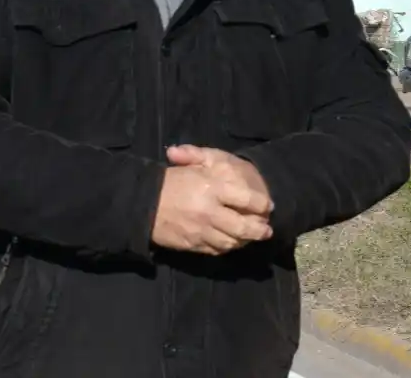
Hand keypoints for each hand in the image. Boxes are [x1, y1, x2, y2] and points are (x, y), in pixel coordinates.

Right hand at [151, 155, 272, 255]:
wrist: (142, 204)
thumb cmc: (171, 181)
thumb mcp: (191, 163)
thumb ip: (208, 160)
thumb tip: (230, 165)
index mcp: (213, 189)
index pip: (248, 201)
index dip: (262, 204)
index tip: (268, 206)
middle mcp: (211, 213)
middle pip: (244, 227)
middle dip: (260, 230)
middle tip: (267, 229)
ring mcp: (202, 232)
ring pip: (232, 242)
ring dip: (245, 241)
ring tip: (253, 237)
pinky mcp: (193, 245)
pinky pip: (216, 250)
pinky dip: (227, 247)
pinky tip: (232, 242)